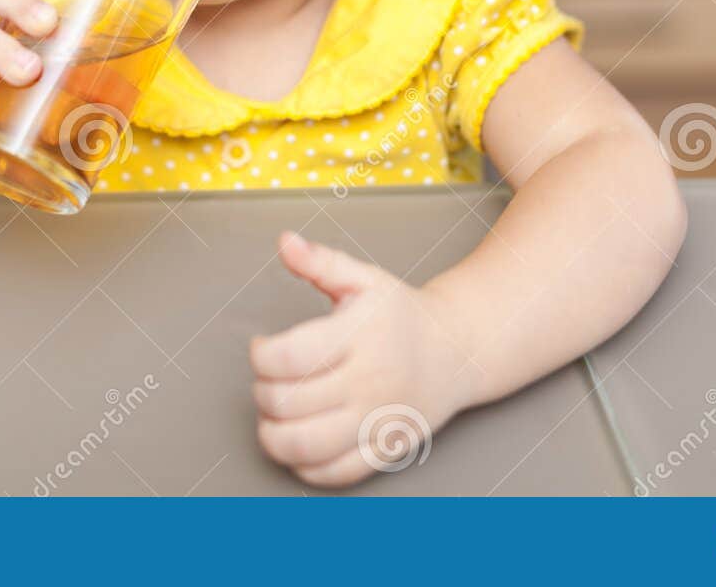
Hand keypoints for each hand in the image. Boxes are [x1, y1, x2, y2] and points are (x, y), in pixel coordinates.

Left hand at [249, 231, 477, 487]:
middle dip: (262, 393)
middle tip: (269, 380)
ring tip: (274, 416)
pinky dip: (304, 466)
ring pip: (305, 447)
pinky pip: (334, 474)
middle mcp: (370, 382)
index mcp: (360, 336)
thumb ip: (320, 261)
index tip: (262, 347)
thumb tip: (284, 242)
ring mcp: (378, 421)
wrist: (456, 351)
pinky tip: (298, 443)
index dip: (259, 355)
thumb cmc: (401, 314)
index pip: (288, 358)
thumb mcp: (364, 278)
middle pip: (288, 403)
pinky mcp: (385, 449)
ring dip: (273, 435)